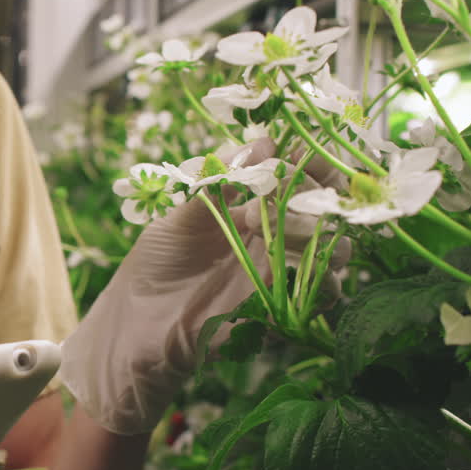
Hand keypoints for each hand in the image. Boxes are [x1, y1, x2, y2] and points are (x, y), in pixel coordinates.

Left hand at [60, 138, 346, 434]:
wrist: (137, 328)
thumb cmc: (152, 267)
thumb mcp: (179, 217)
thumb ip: (218, 183)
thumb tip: (262, 141)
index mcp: (248, 208)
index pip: (295, 176)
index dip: (312, 162)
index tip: (312, 154)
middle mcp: (270, 237)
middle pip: (322, 209)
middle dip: (322, 196)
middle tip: (307, 192)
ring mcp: (278, 273)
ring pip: (332, 250)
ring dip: (329, 236)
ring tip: (306, 231)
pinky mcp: (280, 308)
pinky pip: (321, 293)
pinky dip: (326, 280)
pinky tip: (308, 269)